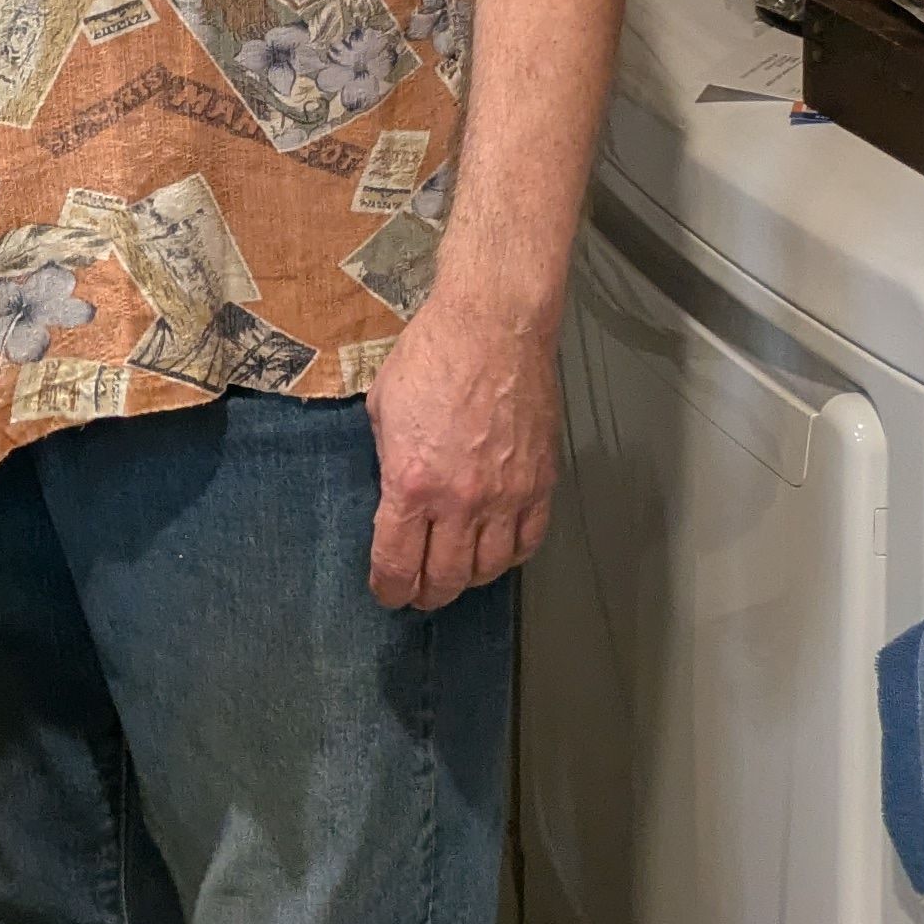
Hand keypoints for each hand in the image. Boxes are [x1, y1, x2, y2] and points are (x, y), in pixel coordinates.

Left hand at [363, 283, 560, 611]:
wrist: (494, 327)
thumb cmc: (431, 355)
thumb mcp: (383, 407)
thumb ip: (388, 458)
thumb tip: (395, 489)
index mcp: (411, 483)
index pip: (396, 562)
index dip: (388, 588)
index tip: (385, 594)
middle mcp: (460, 501)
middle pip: (444, 577)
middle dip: (425, 595)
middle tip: (417, 596)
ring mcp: (506, 496)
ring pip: (489, 568)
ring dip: (467, 580)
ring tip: (454, 577)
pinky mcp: (540, 483)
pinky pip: (529, 541)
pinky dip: (511, 557)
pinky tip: (497, 554)